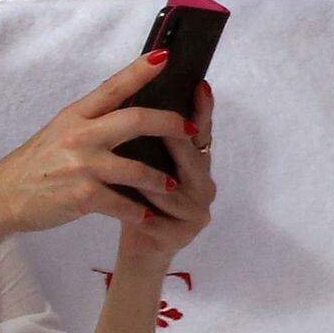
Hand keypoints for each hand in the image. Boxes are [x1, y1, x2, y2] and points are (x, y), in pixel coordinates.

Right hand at [0, 51, 203, 236]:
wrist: (2, 198)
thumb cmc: (32, 166)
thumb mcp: (57, 133)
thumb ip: (89, 123)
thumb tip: (127, 114)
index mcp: (74, 116)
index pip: (112, 87)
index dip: (141, 70)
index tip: (166, 56)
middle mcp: (80, 135)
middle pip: (137, 120)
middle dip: (171, 124)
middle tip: (191, 131)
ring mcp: (82, 165)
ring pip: (138, 169)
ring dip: (160, 180)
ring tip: (171, 187)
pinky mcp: (83, 195)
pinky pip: (123, 203)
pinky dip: (137, 212)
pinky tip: (144, 216)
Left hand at [117, 77, 214, 264]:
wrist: (139, 247)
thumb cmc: (139, 199)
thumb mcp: (144, 164)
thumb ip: (150, 137)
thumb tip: (140, 89)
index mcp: (195, 162)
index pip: (200, 131)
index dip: (202, 110)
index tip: (200, 85)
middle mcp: (203, 184)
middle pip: (191, 158)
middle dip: (177, 141)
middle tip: (166, 124)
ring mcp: (196, 212)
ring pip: (172, 191)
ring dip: (151, 180)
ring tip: (130, 168)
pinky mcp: (181, 236)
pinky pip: (160, 220)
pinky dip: (143, 213)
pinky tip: (130, 209)